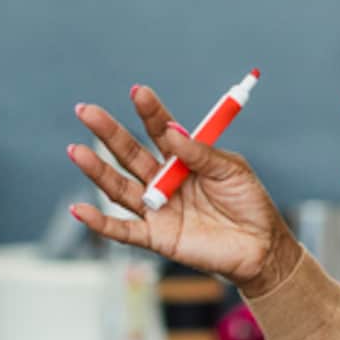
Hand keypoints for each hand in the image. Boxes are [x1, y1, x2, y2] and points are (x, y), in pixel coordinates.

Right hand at [67, 87, 299, 293]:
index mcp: (183, 158)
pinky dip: (100, 222)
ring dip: (97, 170)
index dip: (149, 112)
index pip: (160, 130)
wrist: (262, 247)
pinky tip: (79, 209)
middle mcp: (164, 180)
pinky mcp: (156, 238)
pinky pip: (123, 230)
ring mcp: (158, 209)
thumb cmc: (250, 203)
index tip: (138, 92)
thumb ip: (201, 153)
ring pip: (119, 187)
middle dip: (108, 133)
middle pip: (130, 154)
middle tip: (86, 111)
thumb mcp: (232, 170)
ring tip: (76, 151)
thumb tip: (170, 131)